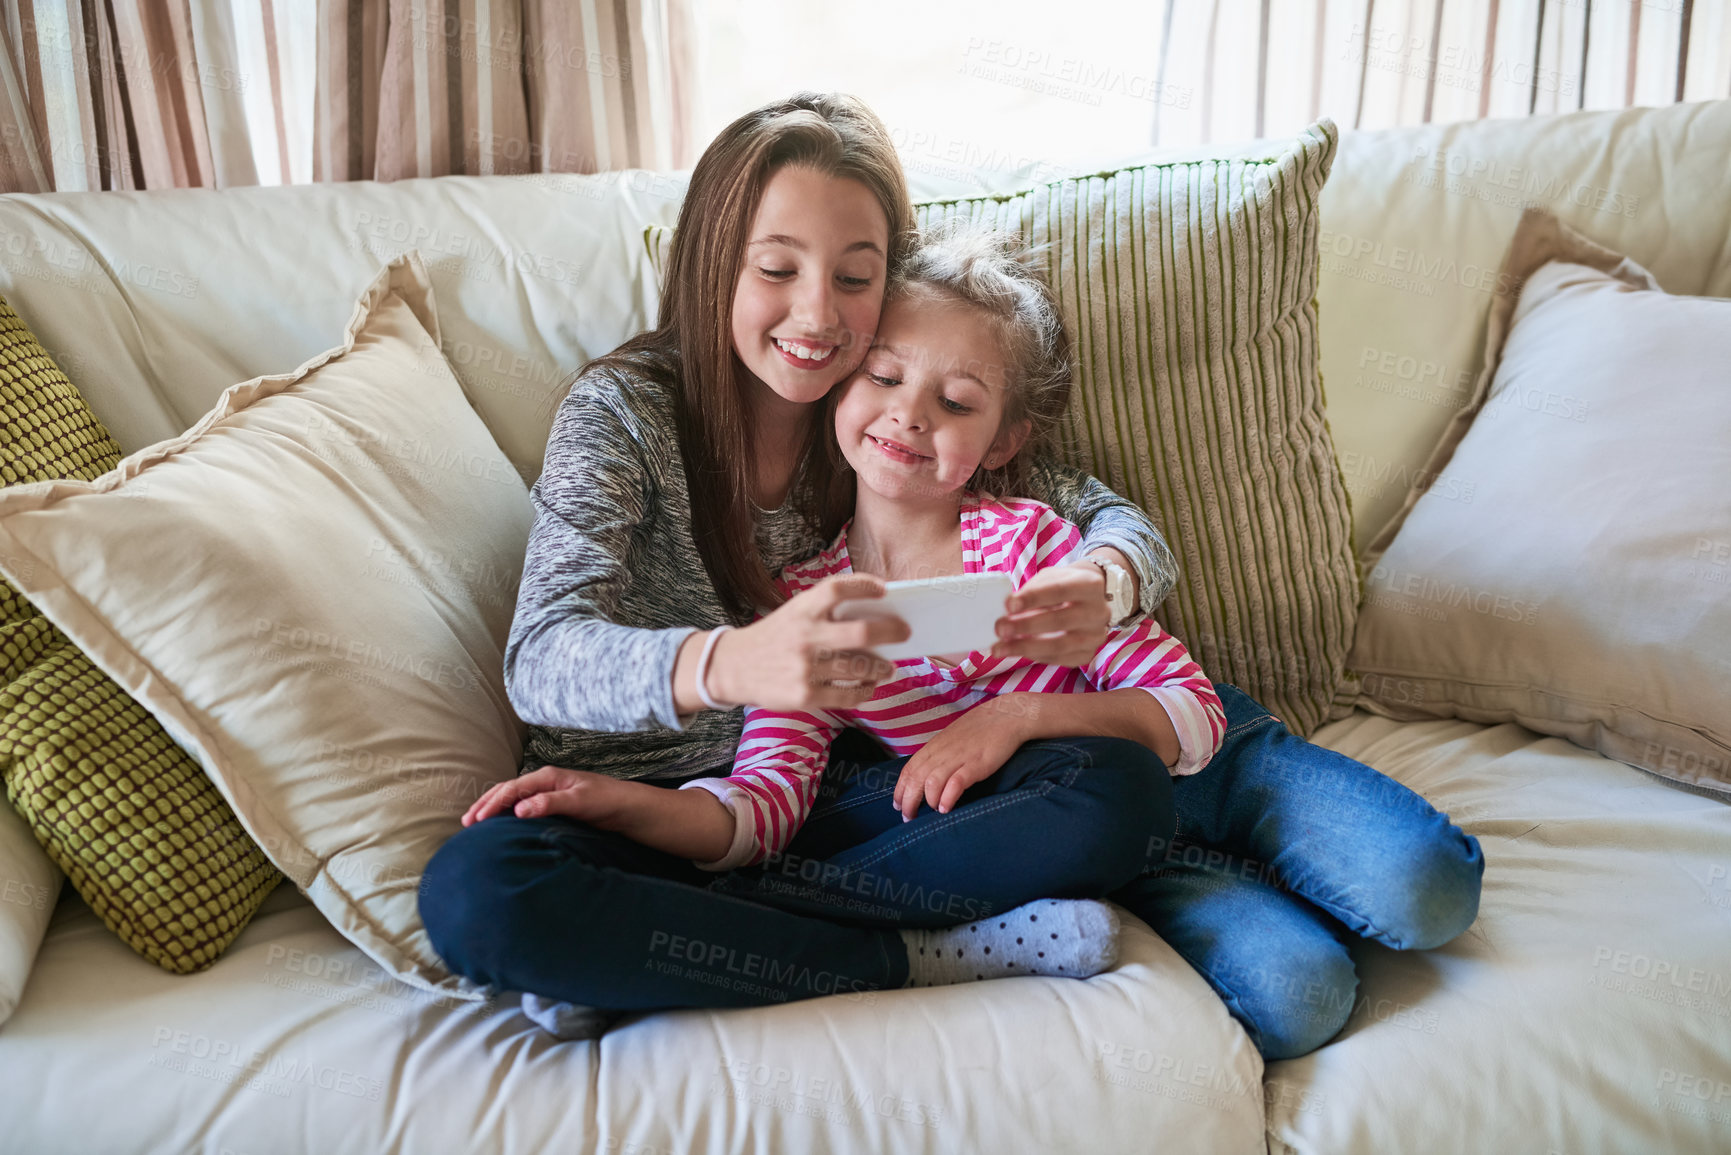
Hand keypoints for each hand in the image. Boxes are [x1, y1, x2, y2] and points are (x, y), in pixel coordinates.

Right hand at [462, 765, 629, 826]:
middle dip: (485, 804)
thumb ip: (550, 803)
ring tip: (475, 822)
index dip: (493, 804)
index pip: (512, 789)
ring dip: (493, 808)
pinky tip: (500, 824)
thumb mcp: (580, 801)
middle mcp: (545, 782)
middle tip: (466, 822)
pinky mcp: (552, 805)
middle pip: (507, 791)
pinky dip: (507, 813)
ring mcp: (548, 793)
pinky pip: (523, 807)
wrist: (628, 808)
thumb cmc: (607, 801)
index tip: (477, 820)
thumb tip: (520, 810)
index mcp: (548, 777)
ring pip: (513, 798)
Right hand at [709, 573, 910, 710]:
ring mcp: (805, 667)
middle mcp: (804, 636)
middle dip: (891, 631)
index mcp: (801, 609)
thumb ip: (824, 613)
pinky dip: (865, 690)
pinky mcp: (804, 695)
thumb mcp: (792, 614)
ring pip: (861, 667)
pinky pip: (848, 694)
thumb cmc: (774, 638)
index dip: (864, 585)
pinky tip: (869, 686)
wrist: (731, 668)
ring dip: (882, 667)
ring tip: (888, 667)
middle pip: (862, 631)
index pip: (838, 588)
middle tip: (904, 631)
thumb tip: (876, 620)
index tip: (884, 590)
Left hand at [892, 699, 1031, 820]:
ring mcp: (959, 758)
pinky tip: (946, 808)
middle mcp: (942, 753)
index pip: (908, 770)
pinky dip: (948, 797)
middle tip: (909, 818)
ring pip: (931, 782)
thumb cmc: (980, 728)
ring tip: (930, 814)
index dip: (900, 789)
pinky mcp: (977, 764)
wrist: (1007, 715)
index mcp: (934, 746)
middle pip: (916, 779)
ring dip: (927, 801)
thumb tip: (928, 775)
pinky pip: (956, 782)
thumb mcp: (952, 739)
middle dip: (909, 802)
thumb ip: (939, 754)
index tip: (897, 806)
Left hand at [989, 563, 1110, 667]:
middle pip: (1060, 621)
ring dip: (1025, 647)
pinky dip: (1035, 656)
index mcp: (1090, 585)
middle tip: (1000, 629)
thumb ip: (1032, 591)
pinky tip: (1017, 651)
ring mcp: (1095, 636)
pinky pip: (1059, 659)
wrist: (1088, 599)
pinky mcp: (1087, 654)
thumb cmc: (1062, 586)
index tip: (1009, 605)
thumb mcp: (1049, 578)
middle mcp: (1098, 612)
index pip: (1059, 590)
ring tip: (1000, 648)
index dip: (1033, 598)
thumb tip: (1008, 611)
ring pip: (1059, 645)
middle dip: (1026, 626)